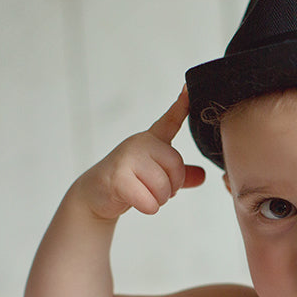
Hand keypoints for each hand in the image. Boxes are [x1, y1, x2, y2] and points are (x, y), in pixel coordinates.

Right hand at [77, 86, 205, 220]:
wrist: (94, 194)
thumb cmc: (127, 181)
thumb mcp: (156, 175)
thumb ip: (179, 175)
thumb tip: (202, 176)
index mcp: (152, 139)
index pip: (170, 120)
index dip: (182, 105)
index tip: (189, 88)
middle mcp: (140, 143)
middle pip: (176, 166)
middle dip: (172, 187)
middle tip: (157, 191)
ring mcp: (128, 157)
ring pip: (163, 187)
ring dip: (159, 200)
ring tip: (144, 195)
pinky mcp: (118, 176)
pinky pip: (149, 200)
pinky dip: (149, 208)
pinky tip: (137, 202)